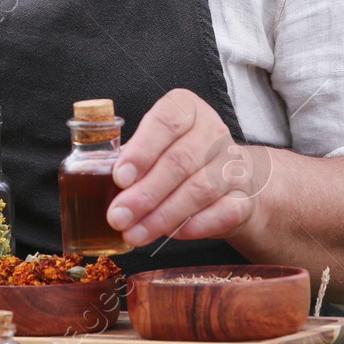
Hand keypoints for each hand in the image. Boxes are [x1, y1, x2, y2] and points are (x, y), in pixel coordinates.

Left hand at [106, 88, 265, 246]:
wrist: (229, 179)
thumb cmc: (177, 159)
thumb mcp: (153, 147)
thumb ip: (130, 159)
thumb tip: (97, 183)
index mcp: (187, 109)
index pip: (166, 122)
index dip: (142, 151)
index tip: (120, 177)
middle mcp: (213, 131)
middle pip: (180, 161)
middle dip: (144, 194)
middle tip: (117, 217)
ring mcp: (234, 164)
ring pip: (200, 189)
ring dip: (163, 215)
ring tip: (135, 233)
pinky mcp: (246, 197)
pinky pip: (224, 212)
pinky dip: (197, 225)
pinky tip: (173, 234)